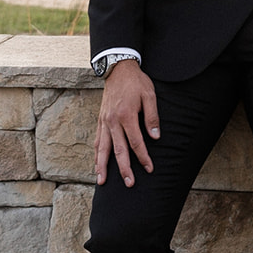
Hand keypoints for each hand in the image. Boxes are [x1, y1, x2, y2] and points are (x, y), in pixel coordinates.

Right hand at [94, 59, 159, 186]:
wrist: (118, 69)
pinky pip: (98, 140)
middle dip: (124, 169)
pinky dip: (97, 154)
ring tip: (102, 181)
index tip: (149, 168)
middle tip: (129, 184)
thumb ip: (152, 117)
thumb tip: (155, 137)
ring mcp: (104, 121)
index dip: (143, 157)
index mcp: (127, 116)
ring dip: (102, 166)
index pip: (136, 142)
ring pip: (103, 148)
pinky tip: (97, 163)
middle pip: (118, 150)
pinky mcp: (100, 120)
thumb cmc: (136, 82)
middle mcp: (113, 121)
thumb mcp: (149, 95)